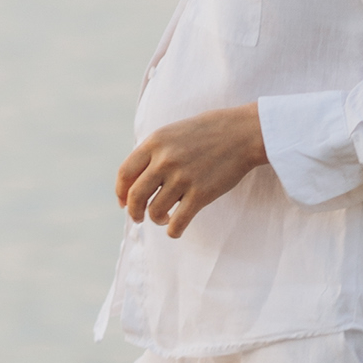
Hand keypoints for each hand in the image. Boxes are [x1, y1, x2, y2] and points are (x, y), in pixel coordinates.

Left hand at [117, 105, 266, 238]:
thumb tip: (133, 182)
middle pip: (135, 196)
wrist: (241, 133)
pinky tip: (175, 228)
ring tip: (163, 218)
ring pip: (155, 212)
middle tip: (138, 217)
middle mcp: (165, 160)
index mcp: (155, 142)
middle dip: (134, 212)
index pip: (124, 174)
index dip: (120, 193)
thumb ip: (153, 152)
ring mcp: (183, 178)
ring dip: (156, 220)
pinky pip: (178, 222)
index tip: (123, 203)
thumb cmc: (206, 132)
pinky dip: (173, 231)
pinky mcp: (201, 194)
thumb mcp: (172, 132)